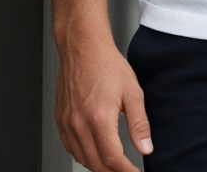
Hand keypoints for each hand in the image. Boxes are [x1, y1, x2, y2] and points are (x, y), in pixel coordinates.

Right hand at [55, 36, 153, 170]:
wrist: (83, 46)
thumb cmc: (106, 64)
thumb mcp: (132, 92)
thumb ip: (139, 124)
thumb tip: (145, 148)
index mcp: (99, 118)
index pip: (113, 159)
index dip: (126, 171)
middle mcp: (80, 124)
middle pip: (96, 164)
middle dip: (113, 171)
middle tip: (127, 169)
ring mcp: (67, 122)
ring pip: (82, 158)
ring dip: (98, 165)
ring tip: (113, 163)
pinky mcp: (60, 119)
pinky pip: (70, 147)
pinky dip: (83, 155)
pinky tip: (93, 151)